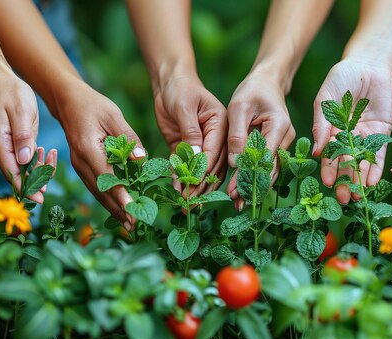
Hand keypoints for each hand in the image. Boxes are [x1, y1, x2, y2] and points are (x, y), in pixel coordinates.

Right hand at [0, 75, 55, 202]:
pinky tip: (47, 153)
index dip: (26, 188)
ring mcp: (5, 149)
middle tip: (53, 170)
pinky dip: (37, 161)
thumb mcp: (21, 112)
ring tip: (51, 154)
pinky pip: (25, 161)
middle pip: (18, 175)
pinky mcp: (13, 146)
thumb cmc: (12, 94)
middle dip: (37, 178)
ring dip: (39, 168)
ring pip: (23, 169)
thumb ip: (23, 137)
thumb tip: (25, 161)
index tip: (39, 198)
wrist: (1, 83)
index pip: (11, 173)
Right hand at [56, 82, 144, 228]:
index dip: (120, 195)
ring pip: (97, 192)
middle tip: (135, 226)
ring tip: (128, 224)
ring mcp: (78, 166)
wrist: (68, 101)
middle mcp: (80, 161)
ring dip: (112, 209)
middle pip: (101, 191)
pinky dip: (106, 199)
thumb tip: (142, 159)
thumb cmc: (93, 105)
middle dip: (118, 209)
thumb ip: (129, 137)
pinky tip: (117, 209)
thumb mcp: (113, 115)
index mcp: (88, 149)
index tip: (132, 210)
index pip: (107, 177)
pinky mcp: (81, 166)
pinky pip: (94, 187)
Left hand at [153, 73, 227, 194]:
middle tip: (191, 203)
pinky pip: (187, 166)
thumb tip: (195, 156)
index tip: (196, 185)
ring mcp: (204, 143)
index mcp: (222, 124)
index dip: (206, 169)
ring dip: (194, 187)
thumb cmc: (180, 87)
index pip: (216, 150)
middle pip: (213, 165)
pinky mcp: (189, 147)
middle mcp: (217, 136)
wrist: (169, 80)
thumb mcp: (184, 106)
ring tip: (186, 204)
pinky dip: (182, 178)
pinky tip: (176, 190)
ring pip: (203, 170)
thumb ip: (190, 131)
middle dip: (202, 185)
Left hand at [226, 70, 295, 207]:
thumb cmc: (252, 91)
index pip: (265, 157)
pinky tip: (244, 190)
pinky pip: (268, 165)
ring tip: (238, 202)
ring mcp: (284, 143)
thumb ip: (237, 134)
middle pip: (270, 168)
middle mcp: (287, 137)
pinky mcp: (278, 147)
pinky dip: (257, 178)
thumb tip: (235, 163)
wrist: (267, 83)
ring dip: (255, 186)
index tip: (235, 190)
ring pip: (271, 170)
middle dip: (253, 186)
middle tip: (237, 203)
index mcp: (279, 126)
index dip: (250, 175)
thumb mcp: (238, 107)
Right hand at [312, 59, 391, 203]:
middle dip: (344, 182)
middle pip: (345, 165)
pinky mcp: (382, 135)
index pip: (328, 156)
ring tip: (357, 196)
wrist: (367, 64)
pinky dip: (375, 169)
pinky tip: (371, 182)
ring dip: (359, 181)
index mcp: (329, 132)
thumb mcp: (325, 99)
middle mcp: (347, 139)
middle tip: (343, 198)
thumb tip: (318, 152)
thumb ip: (321, 124)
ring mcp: (365, 138)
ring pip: (361, 164)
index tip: (328, 182)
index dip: (329, 169)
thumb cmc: (341, 79)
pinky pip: (378, 156)